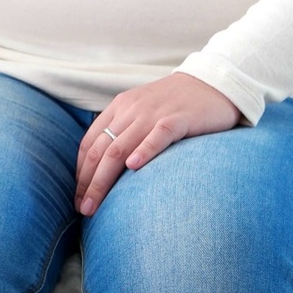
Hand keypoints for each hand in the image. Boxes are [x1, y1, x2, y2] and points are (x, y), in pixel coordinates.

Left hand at [74, 74, 241, 215]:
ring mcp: (154, 114)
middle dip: (88, 183)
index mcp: (119, 108)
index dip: (80, 173)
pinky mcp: (179, 118)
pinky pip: (159, 135)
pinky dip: (144, 151)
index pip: (90, 144)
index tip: (77, 197)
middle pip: (101, 151)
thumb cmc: (176, 105)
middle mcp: (131, 110)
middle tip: (82, 209)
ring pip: (120, 148)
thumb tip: (104, 168)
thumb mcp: (142, 113)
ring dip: (104, 180)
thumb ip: (123, 133)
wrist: (214, 83)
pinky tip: (133, 168)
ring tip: (96, 204)